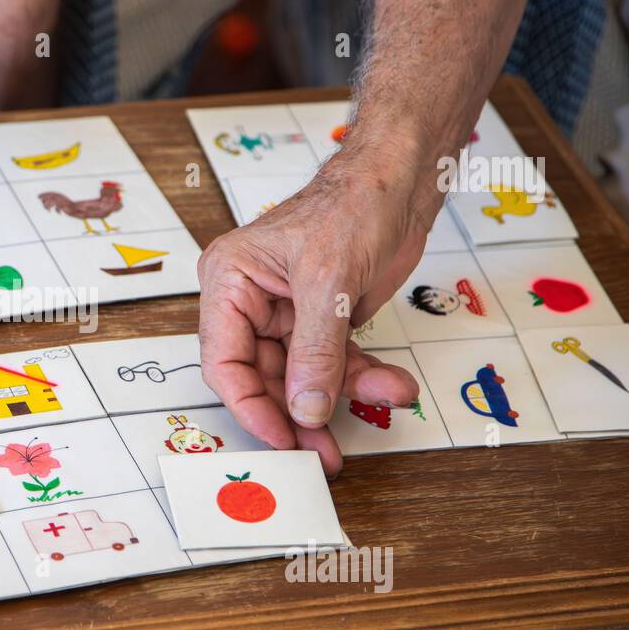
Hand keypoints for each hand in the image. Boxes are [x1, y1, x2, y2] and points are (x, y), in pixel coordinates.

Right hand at [197, 147, 437, 474]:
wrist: (403, 180)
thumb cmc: (353, 203)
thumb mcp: (330, 282)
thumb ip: (315, 352)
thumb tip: (306, 408)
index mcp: (230, 281)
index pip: (225, 360)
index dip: (250, 405)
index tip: (281, 436)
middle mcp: (252, 301)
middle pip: (263, 378)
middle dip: (300, 412)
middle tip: (324, 450)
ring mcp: (288, 314)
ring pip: (304, 377)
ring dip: (342, 395)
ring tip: (380, 399)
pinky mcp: (323, 321)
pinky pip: (335, 364)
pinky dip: (362, 377)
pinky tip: (391, 384)